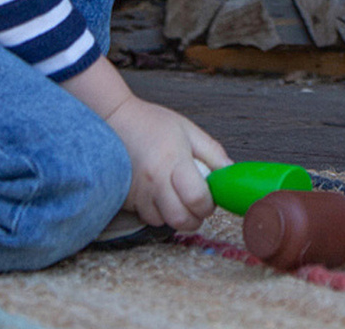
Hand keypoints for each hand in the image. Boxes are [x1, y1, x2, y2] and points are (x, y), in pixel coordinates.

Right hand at [105, 92, 232, 230]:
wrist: (114, 120)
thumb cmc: (153, 123)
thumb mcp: (189, 130)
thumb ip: (212, 153)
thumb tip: (230, 174)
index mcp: (173, 160)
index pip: (196, 198)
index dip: (208, 203)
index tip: (210, 195)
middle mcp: (154, 181)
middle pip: (181, 220)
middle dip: (195, 217)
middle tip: (198, 202)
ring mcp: (138, 193)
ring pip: (164, 222)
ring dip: (176, 215)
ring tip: (178, 194)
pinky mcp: (126, 200)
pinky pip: (148, 218)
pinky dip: (160, 213)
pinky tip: (161, 194)